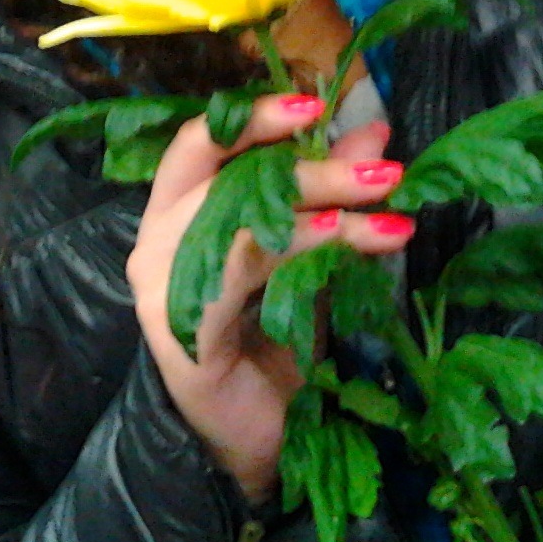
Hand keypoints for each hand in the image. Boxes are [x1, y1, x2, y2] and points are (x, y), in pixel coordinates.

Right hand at [127, 95, 414, 503]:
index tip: (316, 102)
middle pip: (223, 172)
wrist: (262, 439)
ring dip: (322, 199)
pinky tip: (349, 237)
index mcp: (178, 210)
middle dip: (306, 160)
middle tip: (383, 169)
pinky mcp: (179, 326)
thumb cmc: (277, 340)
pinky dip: (304, 243)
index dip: (255, 116)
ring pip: (240, 212)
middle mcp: (157, 238)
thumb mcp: (314, 251)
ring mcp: (161, 283)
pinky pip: (247, 264)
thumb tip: (375, 133)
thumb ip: (334, 192)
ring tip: (385, 200)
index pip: (202, 142)